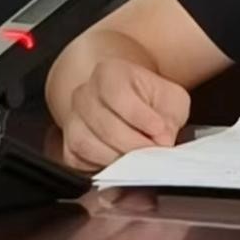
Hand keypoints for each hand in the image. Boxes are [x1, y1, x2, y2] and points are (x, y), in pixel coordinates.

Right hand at [62, 59, 189, 171]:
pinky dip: (102, 166)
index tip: (159, 130)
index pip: (119, 95)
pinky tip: (122, 164)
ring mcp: (73, 119)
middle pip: (104, 124)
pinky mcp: (69, 144)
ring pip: (87, 144)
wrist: (131, 102)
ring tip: (141, 159)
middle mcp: (84, 94)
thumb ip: (170, 116)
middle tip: (155, 151)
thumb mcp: (170, 98)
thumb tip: (163, 140)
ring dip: (118, 157)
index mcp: (109, 73)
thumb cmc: (150, 98)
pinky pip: (78, 160)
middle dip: (134, 143)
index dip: (140, 116)